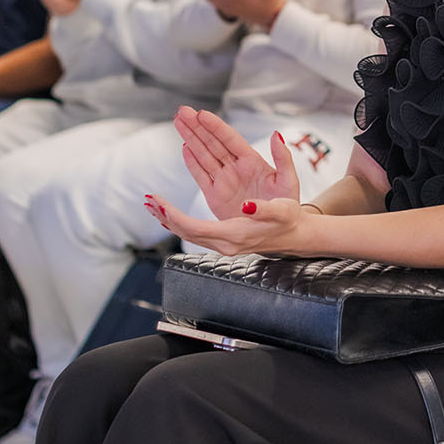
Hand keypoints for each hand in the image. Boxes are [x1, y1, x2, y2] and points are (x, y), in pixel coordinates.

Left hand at [146, 191, 314, 257]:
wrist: (295, 235)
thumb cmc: (289, 219)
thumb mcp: (282, 210)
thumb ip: (264, 208)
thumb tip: (246, 205)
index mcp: (236, 234)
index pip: (195, 228)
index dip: (174, 216)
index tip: (159, 202)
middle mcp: (226, 243)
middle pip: (186, 232)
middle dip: (165, 215)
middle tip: (148, 199)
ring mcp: (223, 244)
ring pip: (188, 233)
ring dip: (168, 218)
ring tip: (152, 204)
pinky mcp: (223, 239)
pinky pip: (195, 232)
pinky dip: (179, 222)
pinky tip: (169, 214)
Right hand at [170, 106, 301, 218]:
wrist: (281, 229)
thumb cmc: (288, 203)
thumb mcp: (288, 180)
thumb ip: (283, 158)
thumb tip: (276, 135)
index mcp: (253, 161)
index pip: (230, 139)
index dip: (215, 126)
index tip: (201, 114)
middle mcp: (236, 167)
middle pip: (212, 143)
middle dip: (197, 127)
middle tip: (182, 111)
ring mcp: (225, 180)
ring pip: (204, 155)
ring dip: (191, 138)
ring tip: (179, 121)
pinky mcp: (216, 195)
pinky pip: (201, 176)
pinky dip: (192, 162)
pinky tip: (185, 147)